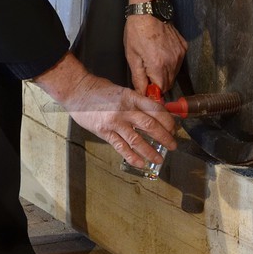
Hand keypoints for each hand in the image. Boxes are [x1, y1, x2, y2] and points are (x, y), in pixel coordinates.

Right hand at [33, 54, 177, 169]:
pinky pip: (121, 147)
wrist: (78, 91)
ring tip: (159, 159)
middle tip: (173, 145)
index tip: (174, 128)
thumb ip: (137, 102)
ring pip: (137, 139)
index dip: (168, 120)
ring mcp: (114, 122)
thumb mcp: (123, 91)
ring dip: (151, 151)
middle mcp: (125, 110)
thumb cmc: (100, 90)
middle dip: (164, 137)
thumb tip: (155, 113)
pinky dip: (132, 156)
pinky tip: (141, 163)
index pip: (155, 109)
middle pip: (150, 125)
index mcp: (132, 97)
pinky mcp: (104, 132)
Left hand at [124, 13, 186, 93]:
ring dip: (165, 72)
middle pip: (169, 83)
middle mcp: (172, 61)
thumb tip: (143, 92)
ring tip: (154, 59)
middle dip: (158, 82)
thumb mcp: (132, 57)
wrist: (149, 11)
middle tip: (147, 71)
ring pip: (174, 73)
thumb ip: (138, 78)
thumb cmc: (137, 31)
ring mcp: (180, 54)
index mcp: (158, 65)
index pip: (161, 90)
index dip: (153, 91)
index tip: (147, 87)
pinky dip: (171, 62)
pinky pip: (178, 62)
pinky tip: (161, 51)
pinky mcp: (183, 47)